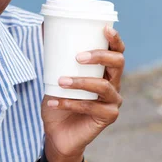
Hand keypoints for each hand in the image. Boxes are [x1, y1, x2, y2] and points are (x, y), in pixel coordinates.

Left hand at [41, 25, 124, 161]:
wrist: (57, 134)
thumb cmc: (58, 100)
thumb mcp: (53, 75)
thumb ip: (53, 56)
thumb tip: (43, 27)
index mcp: (104, 71)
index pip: (116, 51)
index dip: (115, 39)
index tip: (104, 28)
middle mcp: (113, 84)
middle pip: (118, 63)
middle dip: (99, 56)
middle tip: (78, 57)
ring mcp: (113, 101)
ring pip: (103, 86)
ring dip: (81, 82)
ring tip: (61, 81)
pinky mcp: (108, 117)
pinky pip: (91, 107)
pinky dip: (70, 103)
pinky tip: (53, 102)